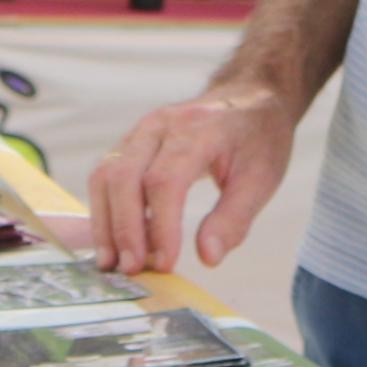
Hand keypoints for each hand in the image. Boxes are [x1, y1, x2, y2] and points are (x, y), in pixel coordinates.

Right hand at [87, 83, 302, 275]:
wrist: (249, 96)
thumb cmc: (257, 138)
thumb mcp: (262, 179)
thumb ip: (233, 219)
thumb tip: (207, 258)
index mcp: (197, 131)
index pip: (165, 180)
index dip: (160, 225)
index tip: (165, 264)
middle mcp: (160, 126)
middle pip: (125, 176)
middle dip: (124, 228)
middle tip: (132, 270)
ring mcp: (140, 131)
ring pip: (106, 175)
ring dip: (106, 222)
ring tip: (113, 264)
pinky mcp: (130, 142)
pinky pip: (106, 175)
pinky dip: (105, 210)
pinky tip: (113, 242)